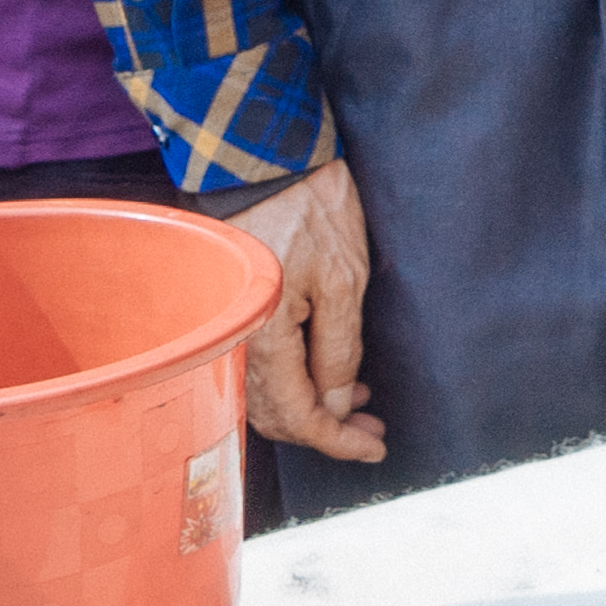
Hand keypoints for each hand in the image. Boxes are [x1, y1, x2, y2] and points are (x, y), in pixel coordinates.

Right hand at [215, 156, 388, 462]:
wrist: (266, 157)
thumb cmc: (310, 209)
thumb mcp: (344, 282)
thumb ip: (338, 352)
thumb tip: (336, 408)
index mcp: (261, 337)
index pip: (298, 416)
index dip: (337, 441)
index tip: (374, 447)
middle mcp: (235, 339)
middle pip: (276, 415)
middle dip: (327, 429)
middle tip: (372, 428)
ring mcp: (231, 324)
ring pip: (266, 395)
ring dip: (311, 407)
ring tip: (358, 402)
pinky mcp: (235, 310)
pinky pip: (258, 365)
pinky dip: (293, 381)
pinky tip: (327, 374)